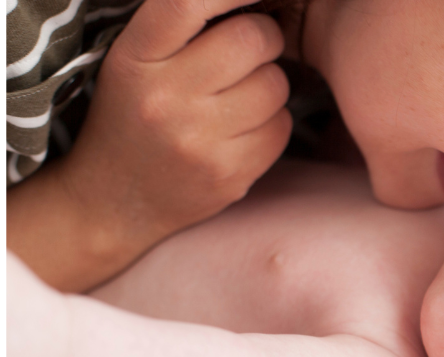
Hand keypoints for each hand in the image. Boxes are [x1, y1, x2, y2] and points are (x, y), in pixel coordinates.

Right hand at [7, 0, 290, 291]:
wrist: (113, 201)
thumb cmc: (134, 116)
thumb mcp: (135, 62)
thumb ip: (183, 29)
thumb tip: (254, 5)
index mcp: (135, 59)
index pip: (187, 3)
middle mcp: (164, 99)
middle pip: (252, 40)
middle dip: (265, 38)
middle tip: (252, 49)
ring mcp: (198, 141)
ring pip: (275, 84)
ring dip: (270, 83)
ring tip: (241, 95)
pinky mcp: (229, 175)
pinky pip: (281, 126)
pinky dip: (272, 122)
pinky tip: (243, 130)